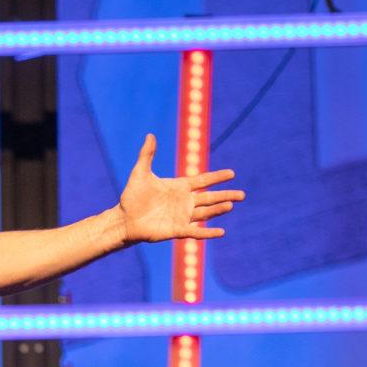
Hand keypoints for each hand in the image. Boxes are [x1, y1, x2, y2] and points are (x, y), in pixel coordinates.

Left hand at [117, 134, 243, 244]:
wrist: (124, 219)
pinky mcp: (176, 230)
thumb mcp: (140, 173)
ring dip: (218, 210)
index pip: (203, 180)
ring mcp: (182, 216)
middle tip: (242, 194)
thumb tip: (150, 135)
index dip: (217, 177)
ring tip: (231, 205)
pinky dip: (207, 232)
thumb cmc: (132, 196)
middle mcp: (184, 202)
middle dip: (226, 195)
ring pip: (205, 213)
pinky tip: (221, 232)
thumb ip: (147, 154)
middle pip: (210, 198)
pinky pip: (195, 232)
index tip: (232, 173)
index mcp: (179, 187)